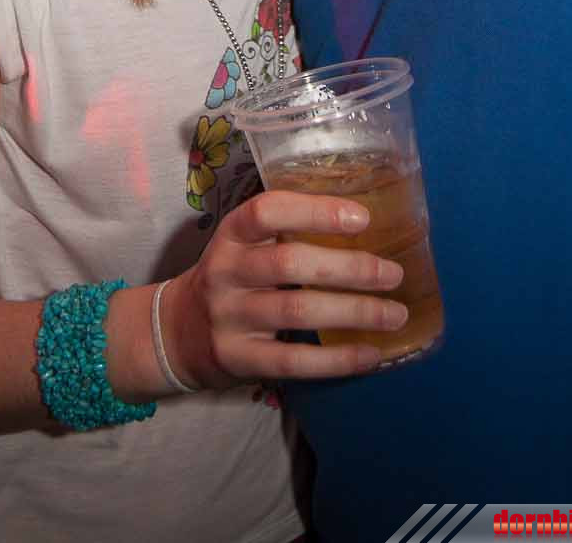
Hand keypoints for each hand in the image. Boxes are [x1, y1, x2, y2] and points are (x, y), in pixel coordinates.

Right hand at [161, 190, 407, 386]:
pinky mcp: (237, 359)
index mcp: (231, 234)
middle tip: (393, 273)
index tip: (363, 217)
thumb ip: (286, 232)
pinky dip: (336, 359)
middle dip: (349, 267)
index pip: (268, 210)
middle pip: (290, 263)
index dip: (316, 211)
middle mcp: (226, 271)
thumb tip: (363, 223)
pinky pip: (293, 361)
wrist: (175, 333)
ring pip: (297, 311)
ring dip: (354, 312)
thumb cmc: (230, 278)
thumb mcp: (244, 245)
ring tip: (396, 314)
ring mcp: (228, 317)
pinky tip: (371, 354)